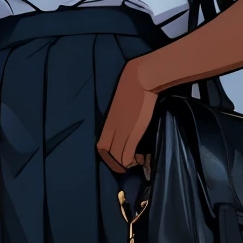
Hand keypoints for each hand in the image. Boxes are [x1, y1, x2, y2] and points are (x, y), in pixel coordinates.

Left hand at [97, 55, 160, 173]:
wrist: (142, 77)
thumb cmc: (134, 82)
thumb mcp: (123, 100)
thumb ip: (123, 110)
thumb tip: (130, 115)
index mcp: (109, 119)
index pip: (101, 143)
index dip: (107, 153)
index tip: (117, 157)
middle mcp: (111, 126)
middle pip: (104, 151)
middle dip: (113, 162)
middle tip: (124, 165)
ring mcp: (121, 130)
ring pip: (115, 156)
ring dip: (124, 164)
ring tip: (136, 163)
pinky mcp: (132, 133)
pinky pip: (126, 154)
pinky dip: (131, 161)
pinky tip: (141, 160)